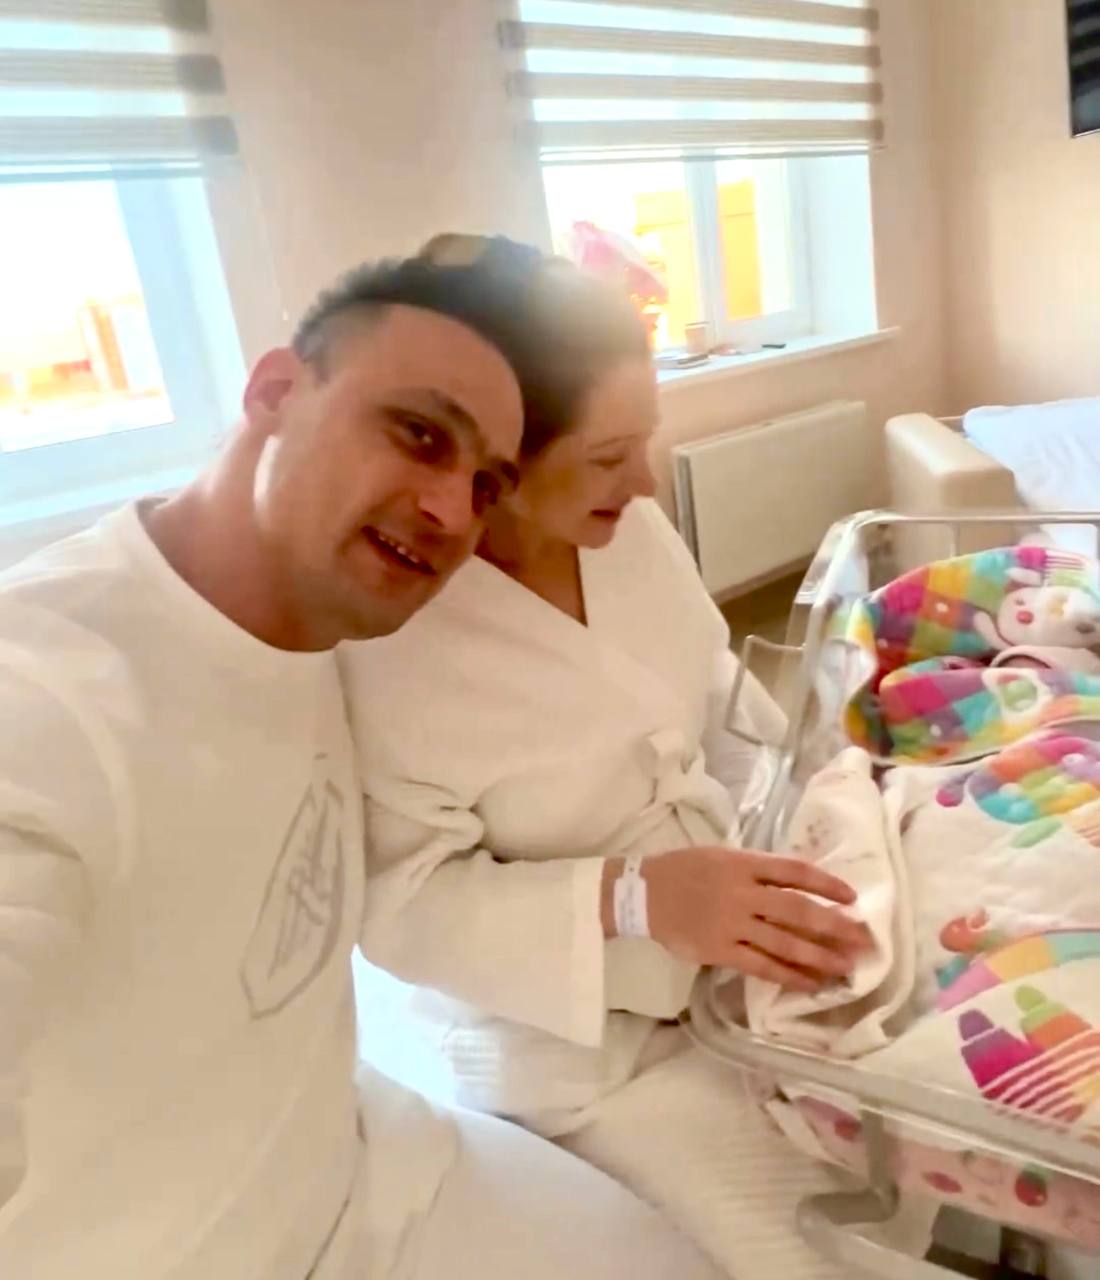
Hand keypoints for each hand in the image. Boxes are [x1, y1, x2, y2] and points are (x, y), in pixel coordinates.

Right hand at [604, 847, 868, 992]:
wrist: (643, 893)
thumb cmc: (685, 870)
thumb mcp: (723, 856)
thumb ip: (758, 868)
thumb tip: (800, 882)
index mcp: (744, 863)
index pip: (795, 871)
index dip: (826, 883)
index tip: (852, 897)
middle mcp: (742, 892)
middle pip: (797, 910)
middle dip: (834, 926)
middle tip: (863, 940)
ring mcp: (731, 923)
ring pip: (784, 942)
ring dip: (819, 956)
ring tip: (846, 967)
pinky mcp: (720, 950)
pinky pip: (761, 966)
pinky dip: (788, 976)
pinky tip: (810, 984)